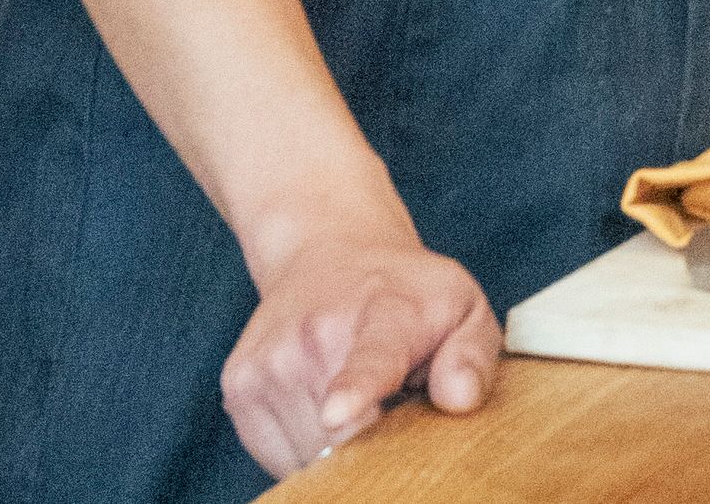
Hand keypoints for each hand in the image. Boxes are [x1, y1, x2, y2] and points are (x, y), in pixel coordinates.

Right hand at [220, 221, 499, 477]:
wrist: (330, 251)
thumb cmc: (407, 292)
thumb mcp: (463, 307)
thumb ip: (472, 355)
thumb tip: (459, 400)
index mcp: (383, 315)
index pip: (367, 360)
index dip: (353, 390)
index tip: (336, 414)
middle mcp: (313, 337)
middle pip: (340, 438)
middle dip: (376, 442)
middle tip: (393, 403)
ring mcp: (268, 365)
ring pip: (306, 457)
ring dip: (339, 447)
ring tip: (359, 398)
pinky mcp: (237, 390)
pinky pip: (278, 458)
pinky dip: (306, 450)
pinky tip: (324, 407)